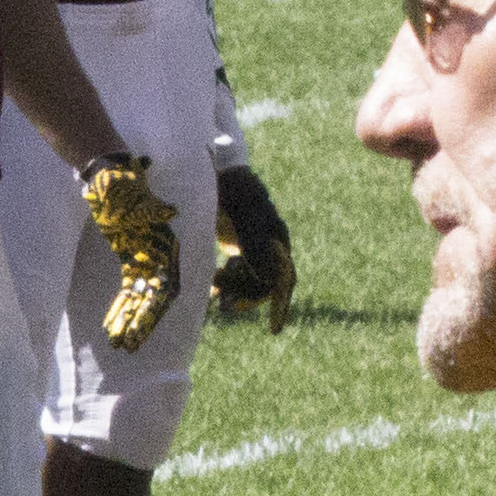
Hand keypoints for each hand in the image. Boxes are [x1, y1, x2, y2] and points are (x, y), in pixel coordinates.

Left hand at [81, 152, 183, 349]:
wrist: (109, 176)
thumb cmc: (122, 186)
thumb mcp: (135, 198)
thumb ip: (150, 209)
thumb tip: (168, 210)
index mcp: (166, 246)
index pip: (165, 288)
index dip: (154, 312)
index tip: (139, 330)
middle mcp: (161, 256)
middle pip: (154, 299)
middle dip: (140, 323)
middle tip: (126, 346)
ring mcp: (146, 259)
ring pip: (141, 298)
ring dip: (129, 320)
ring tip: (117, 344)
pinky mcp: (132, 260)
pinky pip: (129, 290)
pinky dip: (121, 308)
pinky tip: (110, 326)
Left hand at [210, 161, 294, 331]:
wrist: (215, 167)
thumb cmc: (232, 188)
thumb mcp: (244, 217)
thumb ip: (257, 246)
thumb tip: (272, 281)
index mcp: (276, 238)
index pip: (283, 278)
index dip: (280, 305)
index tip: (274, 328)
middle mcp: (269, 242)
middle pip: (265, 281)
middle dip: (246, 296)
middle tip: (224, 305)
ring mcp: (253, 241)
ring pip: (249, 276)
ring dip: (234, 289)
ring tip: (214, 298)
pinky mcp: (238, 240)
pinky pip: (238, 268)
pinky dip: (227, 278)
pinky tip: (212, 286)